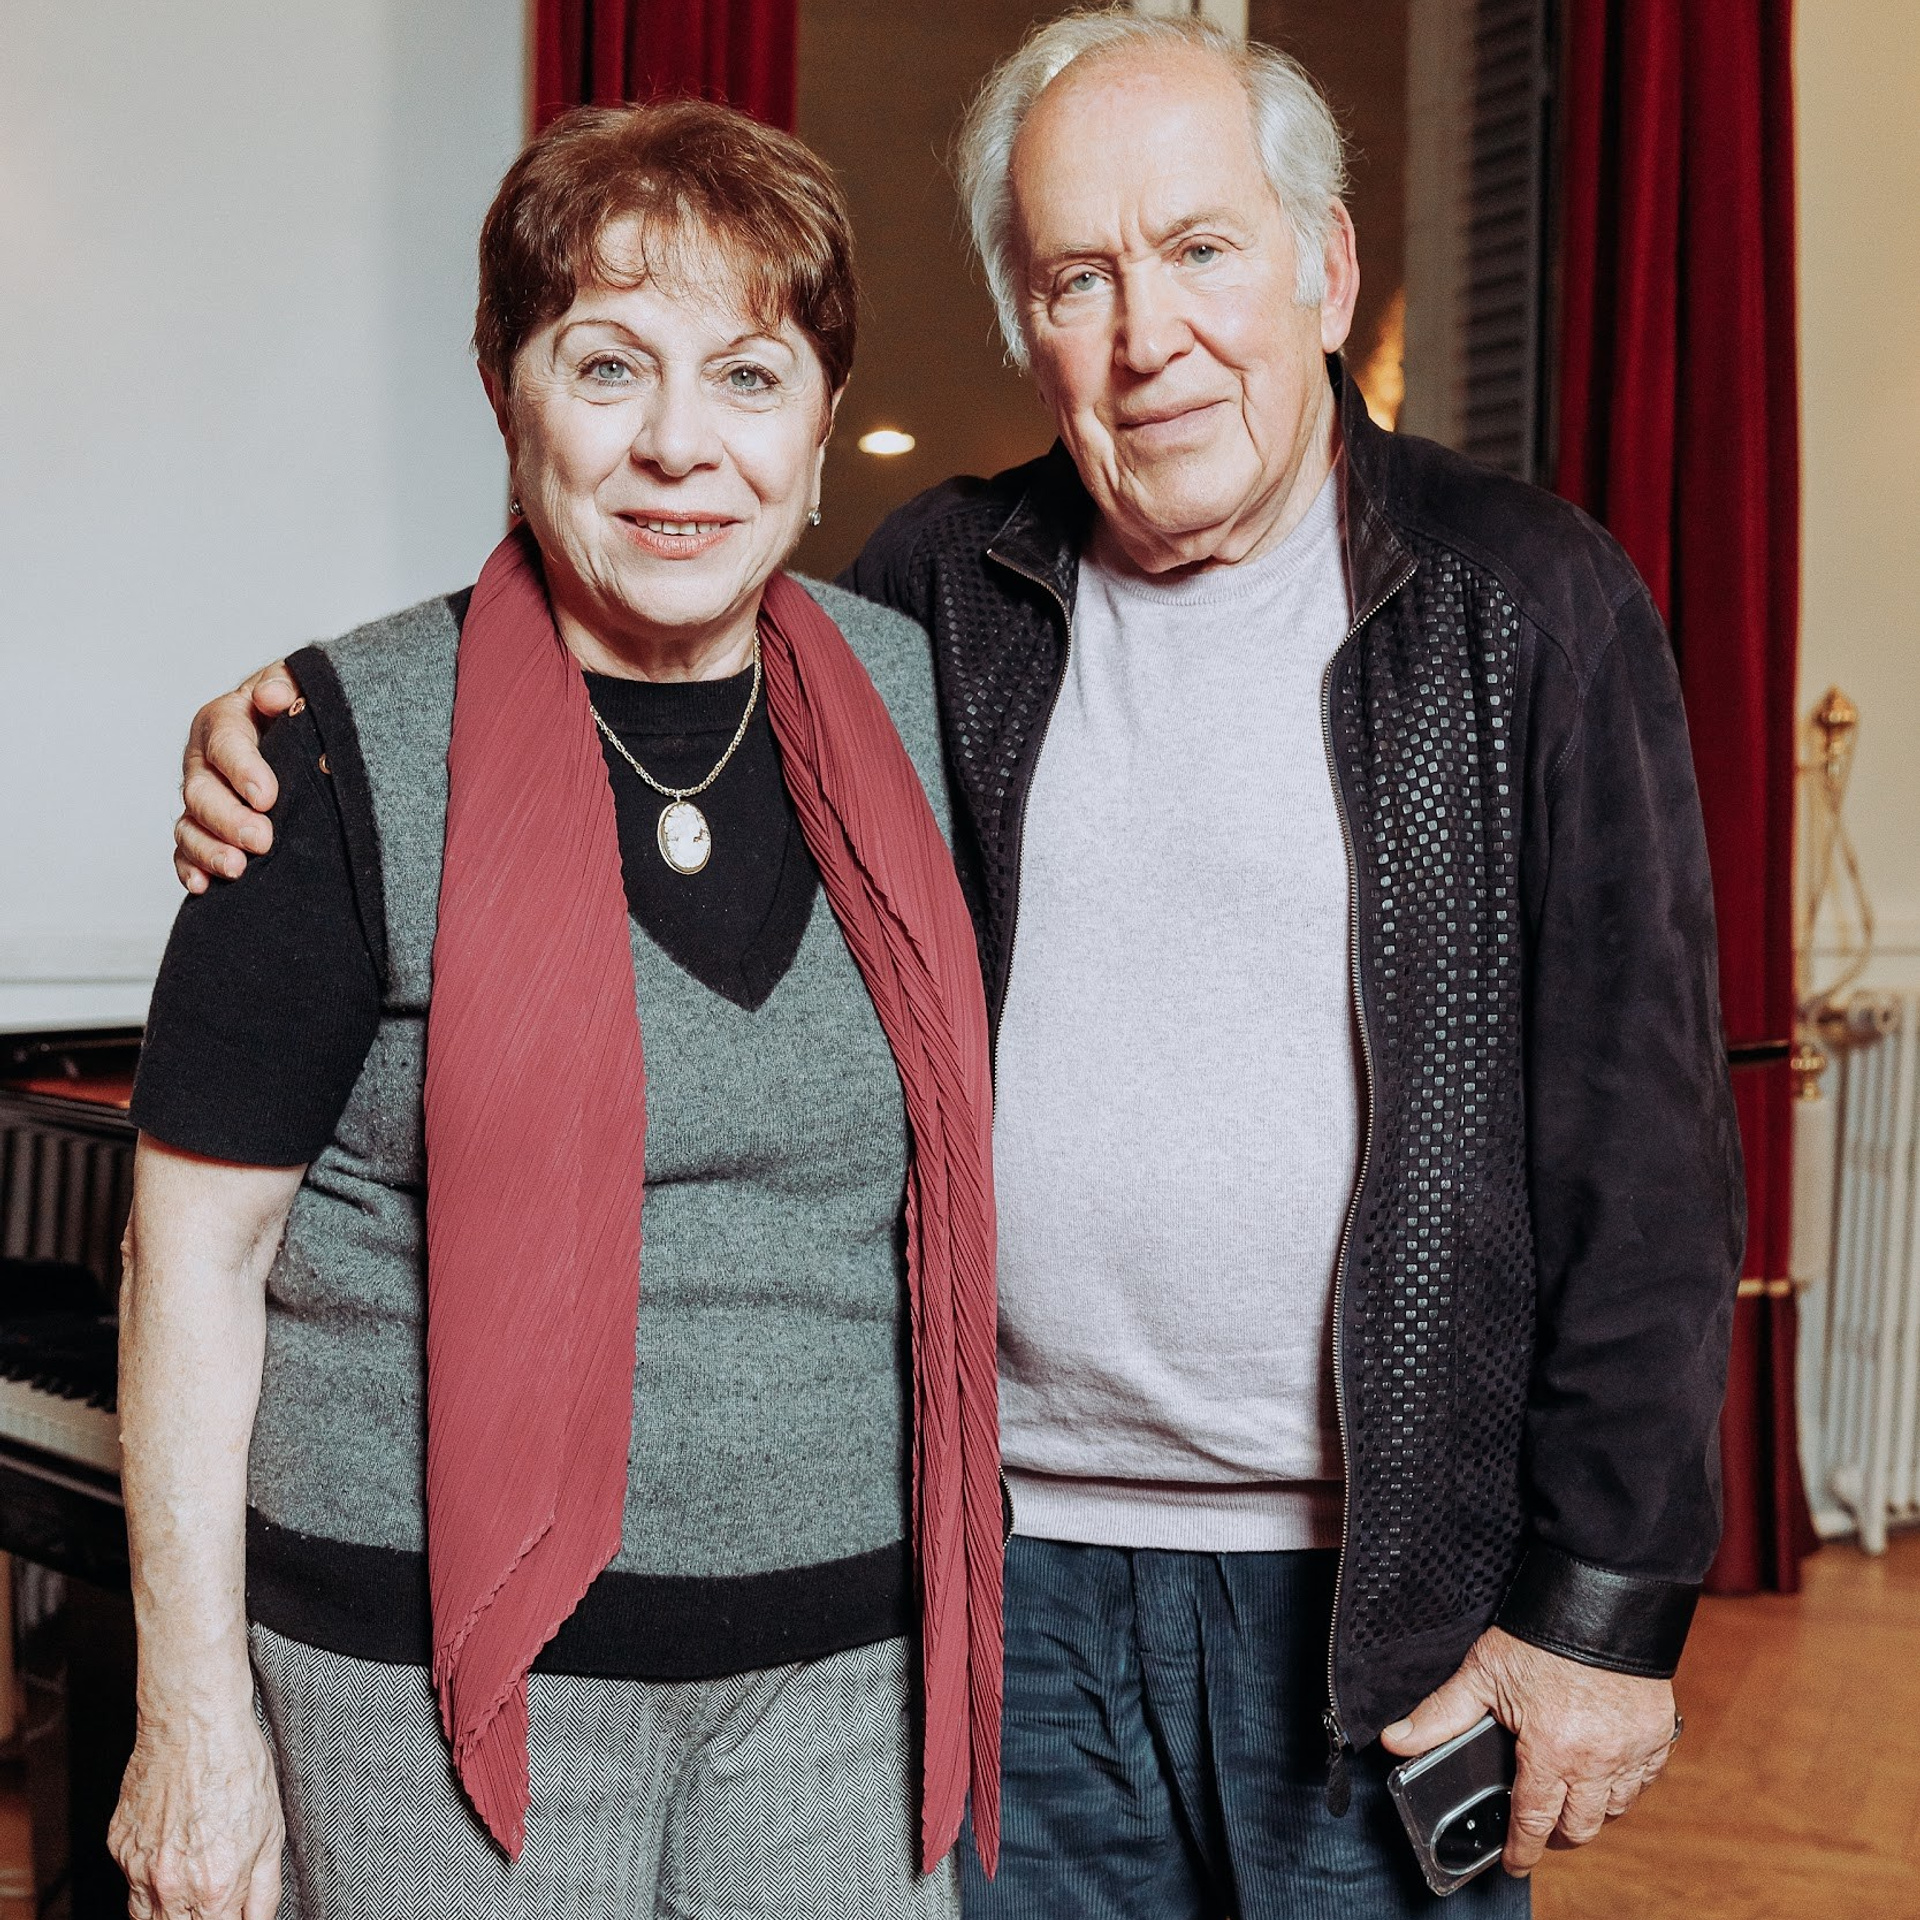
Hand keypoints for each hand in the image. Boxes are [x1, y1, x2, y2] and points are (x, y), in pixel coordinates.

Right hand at [110, 1711, 283, 1918]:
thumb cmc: (239, 1768)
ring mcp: (138, 1869)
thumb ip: (264, 1891)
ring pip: (145, 1918)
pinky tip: (171, 1846)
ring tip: (191, 1881)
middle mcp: (172, 1887)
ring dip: (168, 1912)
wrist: (195, 1724)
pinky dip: (148, 1876)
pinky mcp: (118, 1847)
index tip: (231, 1910)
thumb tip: (260, 1919)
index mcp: (215, 1888)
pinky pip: (131, 1879)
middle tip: (212, 1895)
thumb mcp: (272, 1832)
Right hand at [174, 663, 299, 891]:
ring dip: (209, 850)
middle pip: (202, 791)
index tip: (267, 796)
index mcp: (224, 720)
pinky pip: (187, 851)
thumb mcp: (297, 685)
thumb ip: (287, 684)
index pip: (225, 742)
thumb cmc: (297, 707)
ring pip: (190, 825)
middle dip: (229, 818)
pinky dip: (191, 868)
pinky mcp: (205, 828)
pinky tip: (203, 886)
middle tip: (262, 840)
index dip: (242, 770)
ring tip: (237, 869)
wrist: (299, 731)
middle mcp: (204, 760)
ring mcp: (202, 797)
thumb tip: (274, 696)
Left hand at [1379, 1625, 1677, 1876]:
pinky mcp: (1659, 1736)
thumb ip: (1440, 1714)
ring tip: (1568, 1799)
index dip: (1521, 1849)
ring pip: (1615, 1809)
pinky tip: (1605, 1773)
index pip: (1534, 1821)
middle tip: (1539, 1829)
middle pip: (1580, 1827)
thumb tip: (1396, 1740)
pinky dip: (1623, 1786)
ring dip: (1591, 1812)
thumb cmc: (1539, 1634)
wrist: (1602, 1601)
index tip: (1513, 1863)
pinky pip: (1643, 1781)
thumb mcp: (1482, 1672)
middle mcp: (1597, 1761)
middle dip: (1556, 1835)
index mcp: (1552, 1752)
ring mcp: (1634, 1751)